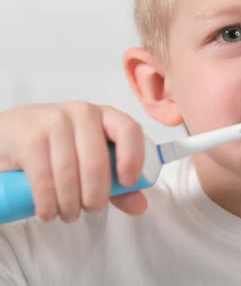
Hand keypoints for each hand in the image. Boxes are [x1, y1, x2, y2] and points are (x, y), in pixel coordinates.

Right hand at [0, 102, 146, 222]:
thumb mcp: (92, 160)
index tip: (128, 182)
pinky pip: (44, 178)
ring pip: (69, 174)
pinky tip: (49, 213)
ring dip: (70, 204)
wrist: (12, 133)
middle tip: (92, 209)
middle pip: (97, 161)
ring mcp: (54, 122)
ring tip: (69, 215)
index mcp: (106, 116)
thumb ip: (119, 185)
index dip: (133, 158)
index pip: (128, 130)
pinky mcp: (30, 138)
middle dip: (96, 195)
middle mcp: (82, 114)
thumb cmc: (61, 148)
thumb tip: (140, 206)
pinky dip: (48, 203)